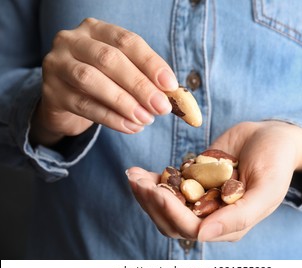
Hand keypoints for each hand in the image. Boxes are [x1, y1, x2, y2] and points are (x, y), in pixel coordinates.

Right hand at [31, 18, 175, 145]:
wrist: (65, 102)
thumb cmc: (102, 83)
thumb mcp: (123, 74)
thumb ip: (146, 80)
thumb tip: (174, 95)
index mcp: (96, 30)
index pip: (127, 41)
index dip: (151, 63)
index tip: (171, 85)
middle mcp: (72, 41)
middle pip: (109, 59)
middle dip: (139, 85)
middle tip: (161, 107)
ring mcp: (57, 65)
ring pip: (92, 80)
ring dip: (124, 102)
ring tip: (146, 119)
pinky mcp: (51, 92)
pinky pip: (84, 105)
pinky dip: (111, 118)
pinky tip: (130, 127)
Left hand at [127, 121, 301, 241]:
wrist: (271, 136)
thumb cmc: (276, 162)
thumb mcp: (267, 189)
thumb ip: (240, 217)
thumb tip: (202, 235)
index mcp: (229, 225)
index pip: (192, 228)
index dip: (172, 213)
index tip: (157, 190)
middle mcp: (212, 215)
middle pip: (172, 221)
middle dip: (152, 203)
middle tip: (136, 181)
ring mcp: (200, 197)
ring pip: (165, 206)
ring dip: (147, 193)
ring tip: (133, 175)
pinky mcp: (193, 180)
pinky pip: (168, 185)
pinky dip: (152, 180)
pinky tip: (140, 171)